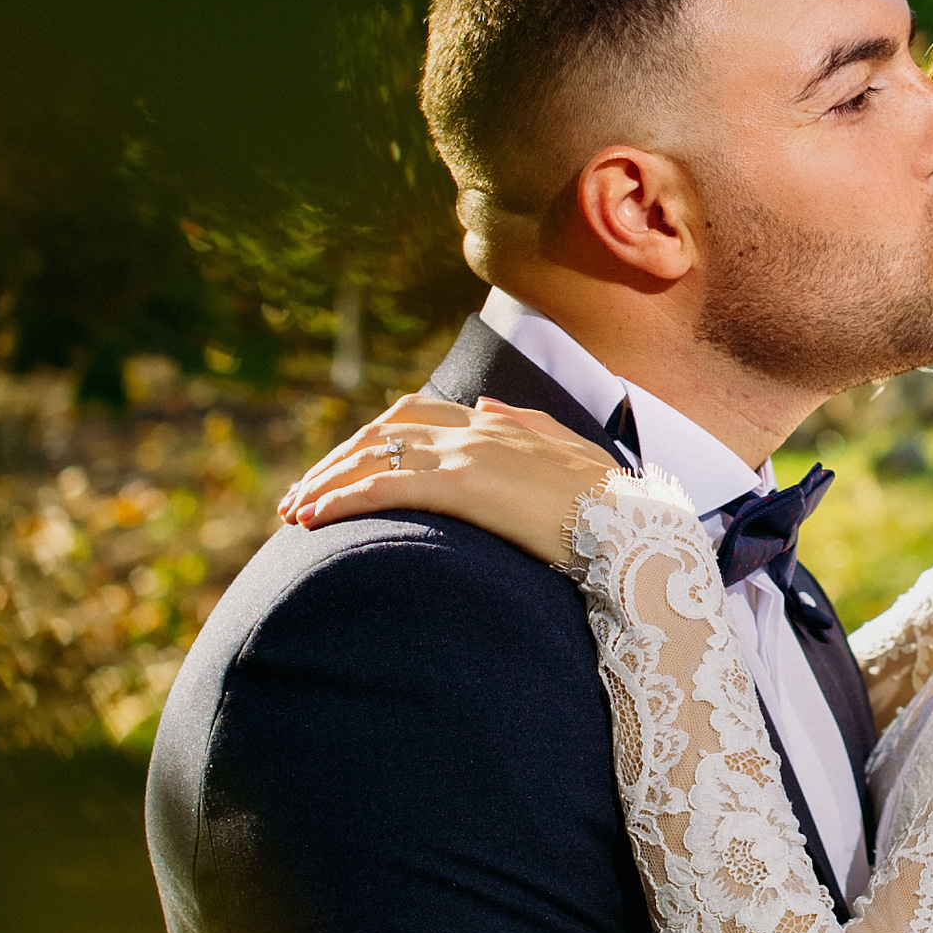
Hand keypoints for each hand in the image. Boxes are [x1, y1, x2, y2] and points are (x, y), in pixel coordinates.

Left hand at [278, 392, 608, 568]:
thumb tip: (485, 404)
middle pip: (382, 431)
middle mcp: (478, 429)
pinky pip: (385, 486)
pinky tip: (313, 520)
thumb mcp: (570, 453)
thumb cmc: (612, 505)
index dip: (371, 439)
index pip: (416, 415)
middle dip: (335, 461)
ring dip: (325, 482)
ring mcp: (470, 454)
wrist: (639, 529)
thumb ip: (526, 423)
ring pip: (373, 455)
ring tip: (293, 511)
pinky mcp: (464, 488)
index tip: (342, 469)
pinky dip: (340, 499)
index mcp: (500, 423)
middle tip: (300, 496)